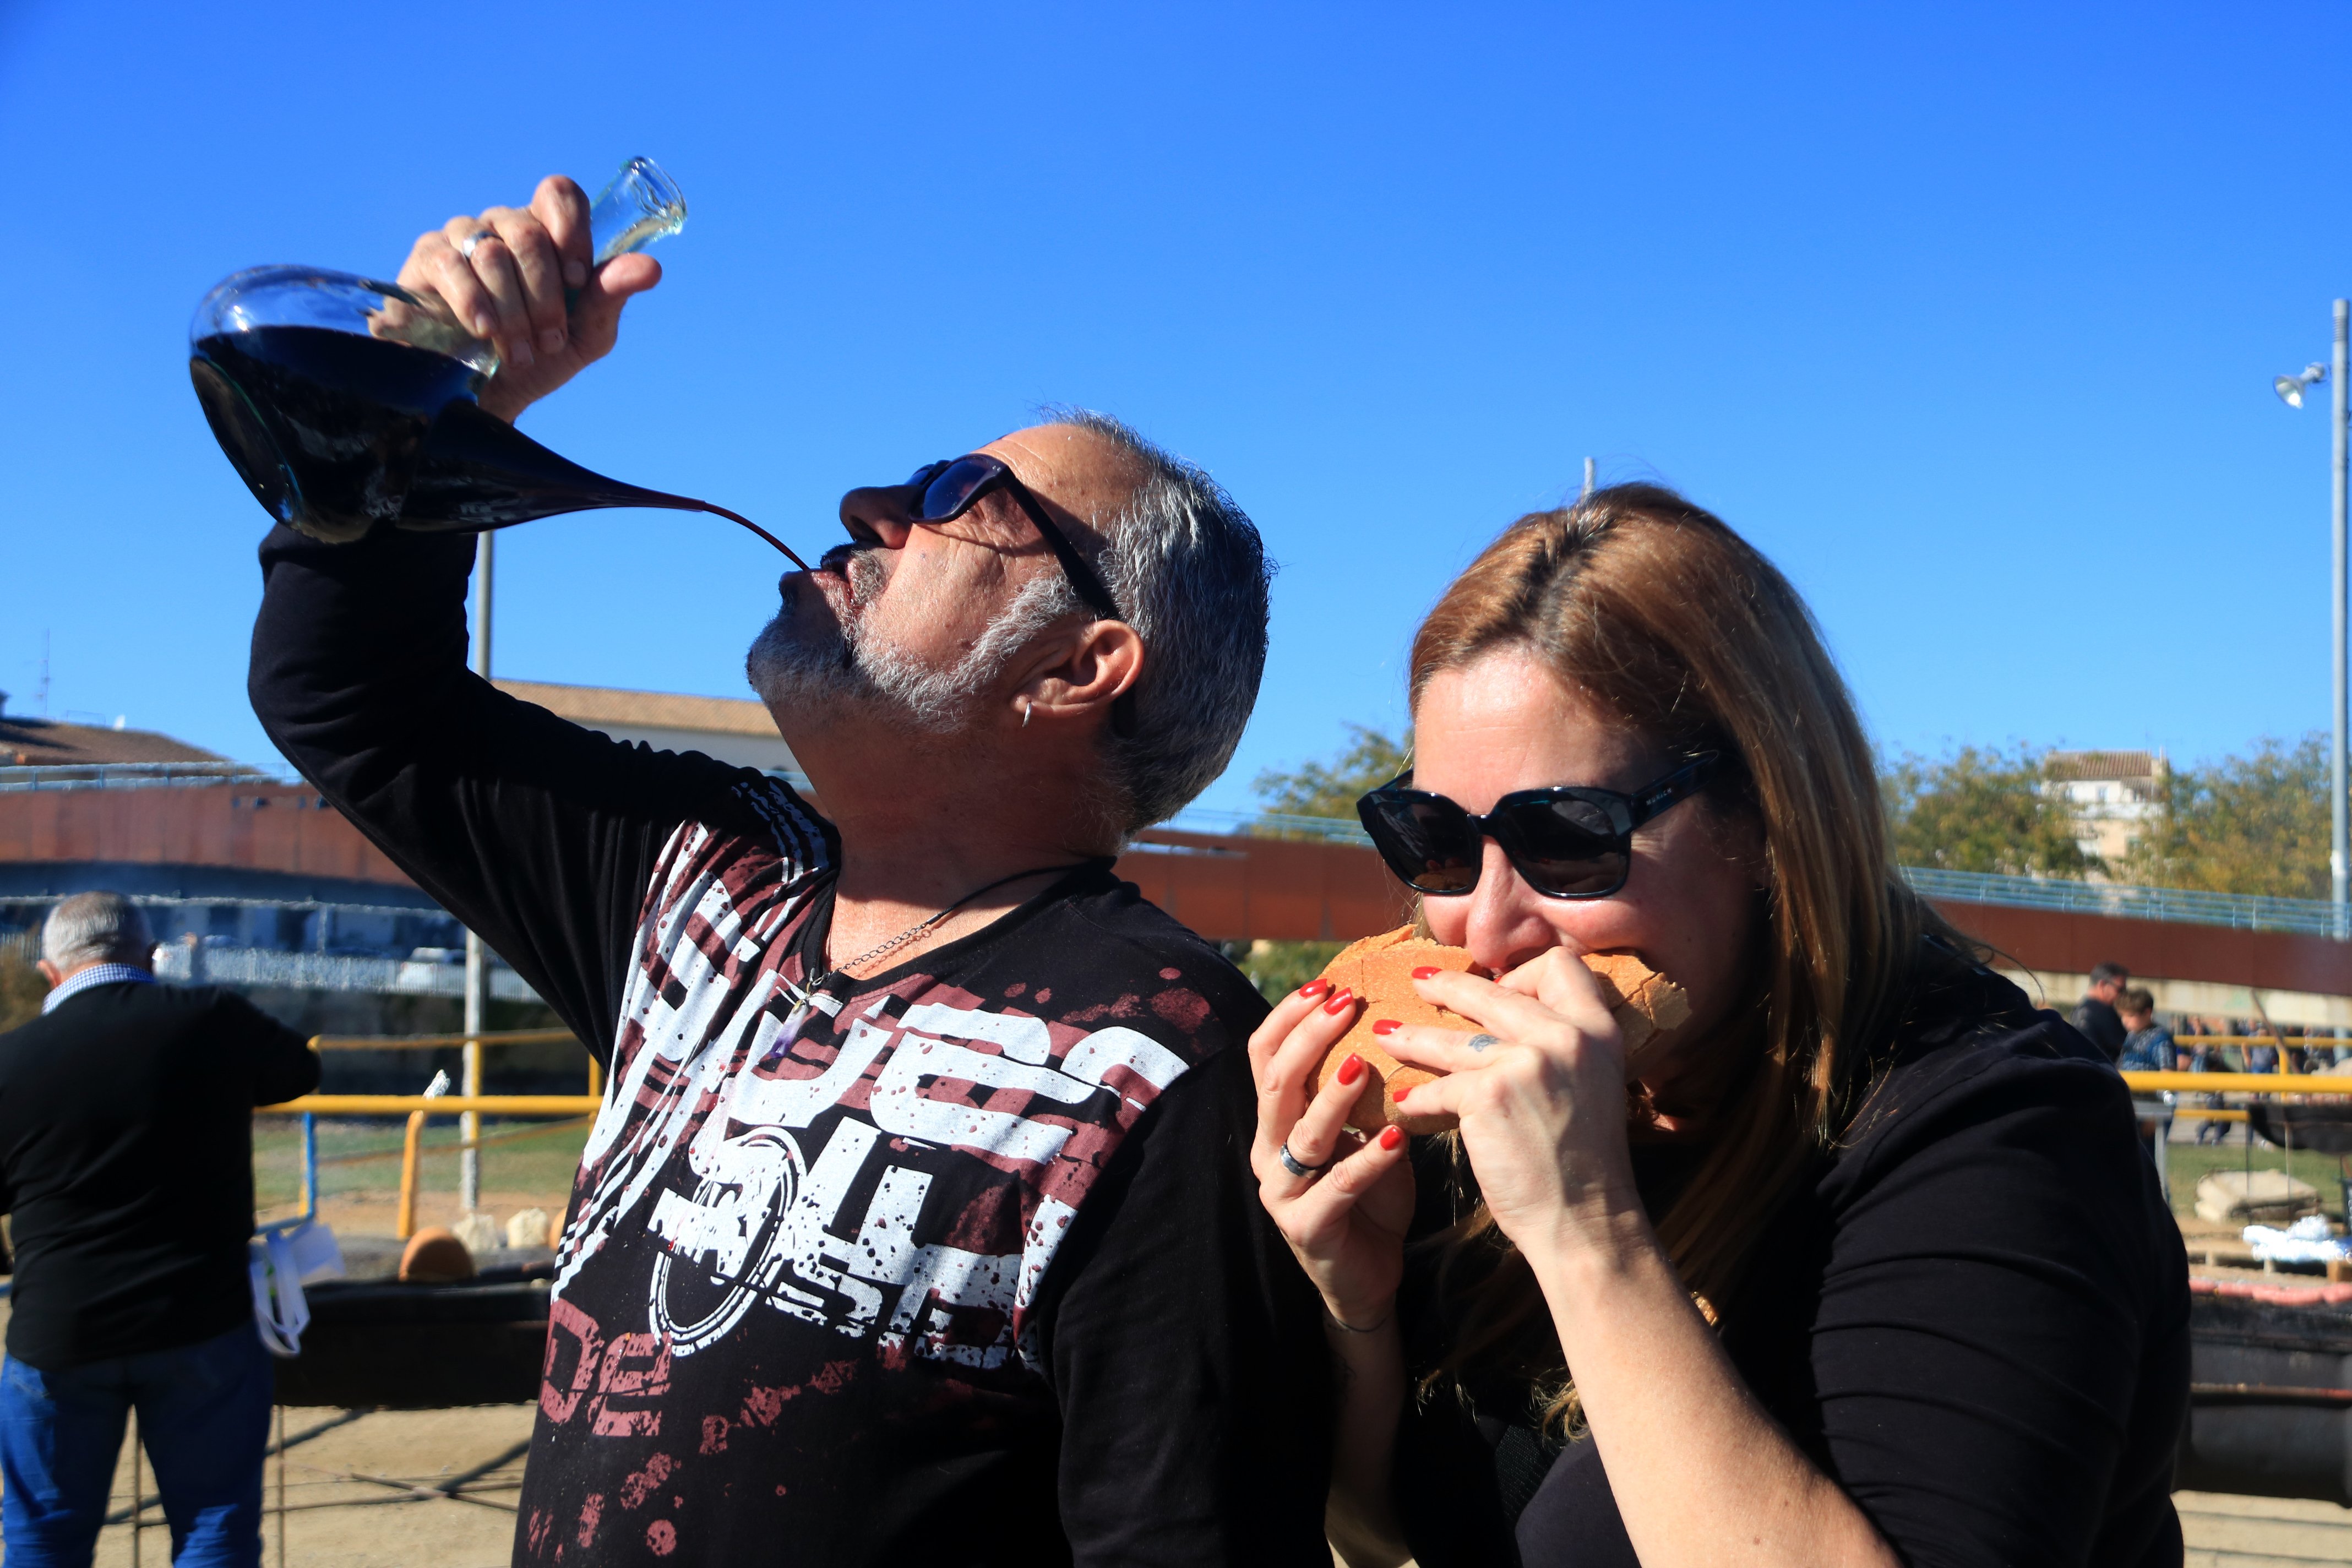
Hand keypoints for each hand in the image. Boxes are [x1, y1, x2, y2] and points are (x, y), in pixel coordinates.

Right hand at [394, 174, 662, 421]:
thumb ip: (610, 297)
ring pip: (492, 253)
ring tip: (519, 351)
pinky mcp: (426, 259)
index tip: (576, 280)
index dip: (571, 230)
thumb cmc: (538, 360)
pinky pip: (452, 266)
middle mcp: (502, 226)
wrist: (484, 398)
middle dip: (545, 295)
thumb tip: (651, 268)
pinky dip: (475, 303)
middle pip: (528, 233)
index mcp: (545, 233)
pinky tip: (485, 333)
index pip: (559, 194)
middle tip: (549, 340)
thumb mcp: (585, 335)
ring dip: (513, 311)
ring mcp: (460, 237)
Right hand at [1248, 980, 1414, 1327]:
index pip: (1264, 1055)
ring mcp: (1282, 1191)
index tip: (1325, 984)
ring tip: (1363, 1064)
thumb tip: (1395, 1020)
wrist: (1367, 1274)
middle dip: (1310, 1038)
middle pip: (1276, 1083)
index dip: (1288, 1017)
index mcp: (1275, 1120)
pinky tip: (1398, 1138)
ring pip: (1301, 1134)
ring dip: (1334, 1096)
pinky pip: (1337, 1186)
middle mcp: (1268, 1150)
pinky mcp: (1307, 1227)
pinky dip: (1368, 1160)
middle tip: (1346, 1005)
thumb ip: (1362, 1088)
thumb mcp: (1364, 1130)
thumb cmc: (1369, 1192)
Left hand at [1378, 949, 1645, 1266]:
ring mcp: (1527, 1062)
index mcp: (1598, 1031)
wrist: (1586, 1221)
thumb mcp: (1591, 1086)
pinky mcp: (1489, 1095)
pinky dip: (1420, 1098)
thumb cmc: (1584, 1164)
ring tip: (1387, 1036)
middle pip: (1494, 990)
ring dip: (1414, 1036)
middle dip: (1449, 984)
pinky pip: (1439, 1086)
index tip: (1497, 987)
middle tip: (1419, 982)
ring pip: (1453, 1036)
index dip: (1523, 973)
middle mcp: (1566, 1037)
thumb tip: (1510, 1019)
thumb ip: (1561, 1049)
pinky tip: (1406, 1104)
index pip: (1561, 965)